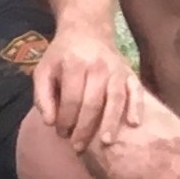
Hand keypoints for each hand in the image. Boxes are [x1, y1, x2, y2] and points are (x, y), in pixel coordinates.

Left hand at [34, 26, 145, 150]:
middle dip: (85, 128)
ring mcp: (117, 70)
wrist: (86, 31)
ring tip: (106, 142)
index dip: (66, 119)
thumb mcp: (43, 70)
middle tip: (78, 146)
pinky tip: (135, 124)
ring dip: (111, 122)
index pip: (71, 98)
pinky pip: (137, 91)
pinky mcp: (130, 73)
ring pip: (116, 99)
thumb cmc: (62, 56)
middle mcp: (98, 66)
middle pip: (93, 103)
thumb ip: (42, 95)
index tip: (61, 134)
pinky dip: (137, 107)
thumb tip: (50, 122)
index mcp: (74, 64)